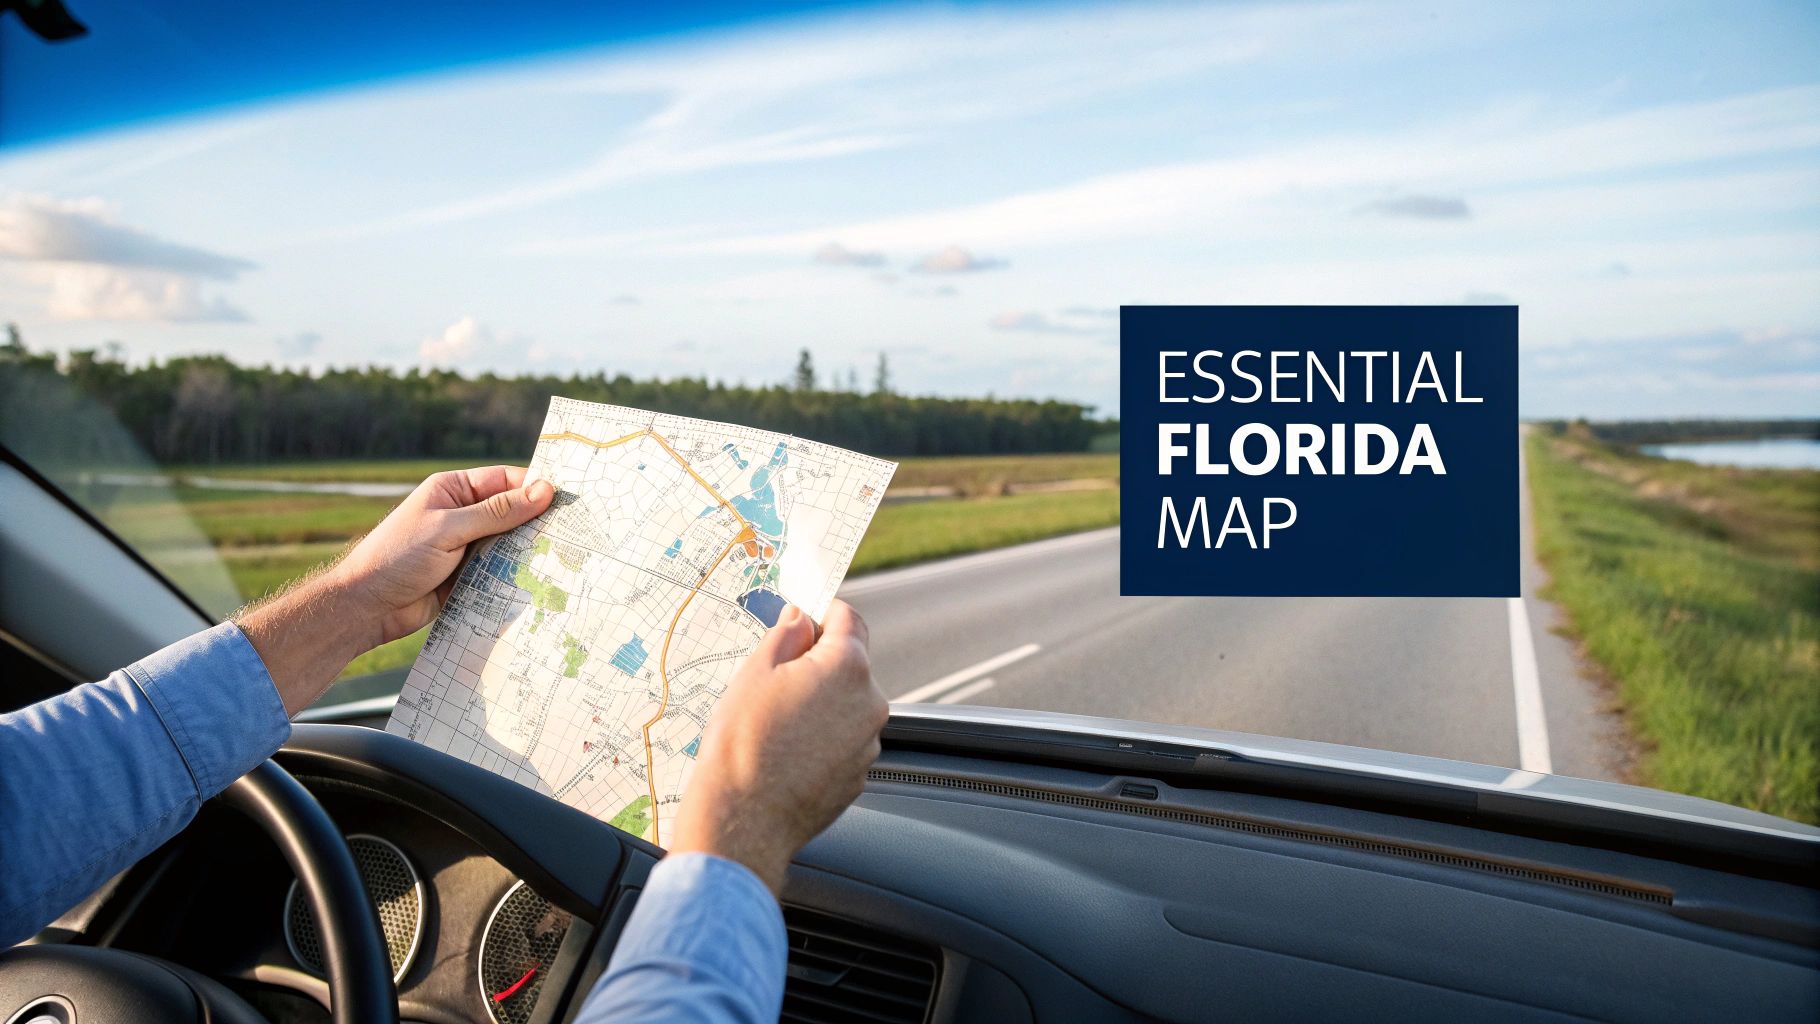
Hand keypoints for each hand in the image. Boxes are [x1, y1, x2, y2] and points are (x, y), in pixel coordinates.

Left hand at [239, 466, 553, 713]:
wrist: (366, 608)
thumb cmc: (398, 557)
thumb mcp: (449, 529)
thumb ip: (497, 512)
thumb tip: (544, 491)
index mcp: (453, 490)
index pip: (504, 480)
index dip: (536, 487)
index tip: (569, 499)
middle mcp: (461, 515)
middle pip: (511, 513)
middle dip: (539, 522)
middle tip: (577, 532)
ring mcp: (465, 547)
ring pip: (510, 545)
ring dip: (530, 552)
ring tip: (567, 559)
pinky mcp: (468, 577)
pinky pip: (500, 572)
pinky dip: (517, 576)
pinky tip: (543, 582)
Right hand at [668, 600, 886, 894]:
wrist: (742, 819)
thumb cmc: (742, 745)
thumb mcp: (755, 672)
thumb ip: (787, 634)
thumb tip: (801, 617)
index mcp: (847, 667)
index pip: (849, 619)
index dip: (823, 613)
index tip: (804, 617)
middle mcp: (870, 703)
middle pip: (850, 665)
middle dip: (818, 664)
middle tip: (775, 680)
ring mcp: (868, 743)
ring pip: (846, 705)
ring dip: (821, 704)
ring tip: (777, 724)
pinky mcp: (859, 775)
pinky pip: (844, 741)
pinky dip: (822, 739)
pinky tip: (788, 751)